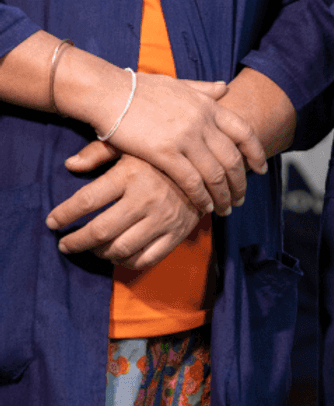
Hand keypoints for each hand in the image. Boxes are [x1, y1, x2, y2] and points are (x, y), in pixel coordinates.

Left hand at [47, 154, 206, 269]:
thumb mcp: (130, 143)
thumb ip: (98, 152)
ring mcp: (163, 219)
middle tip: (64, 243)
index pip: (86, 201)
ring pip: (121, 249)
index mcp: (131, 174)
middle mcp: (146, 199)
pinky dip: (126, 262)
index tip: (52, 222)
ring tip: (91, 248)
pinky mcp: (178, 233)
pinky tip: (117, 255)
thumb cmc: (161, 150)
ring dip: (99, 254)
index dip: (64, 215)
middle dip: (75, 241)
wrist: (209, 159)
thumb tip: (70, 165)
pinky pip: (146, 259)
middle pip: (100, 231)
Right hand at [59, 65, 267, 214]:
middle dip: (240, 182)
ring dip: (224, 195)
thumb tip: (225, 87)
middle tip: (241, 198)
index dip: (256, 153)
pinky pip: (192, 181)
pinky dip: (202, 197)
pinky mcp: (166, 153)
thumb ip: (204, 89)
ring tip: (226, 209)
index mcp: (208, 105)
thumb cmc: (140, 89)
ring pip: (216, 174)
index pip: (244, 132)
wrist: (110, 93)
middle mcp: (202, 121)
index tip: (260, 169)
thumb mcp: (179, 84)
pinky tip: (205, 207)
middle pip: (233, 158)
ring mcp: (186, 137)